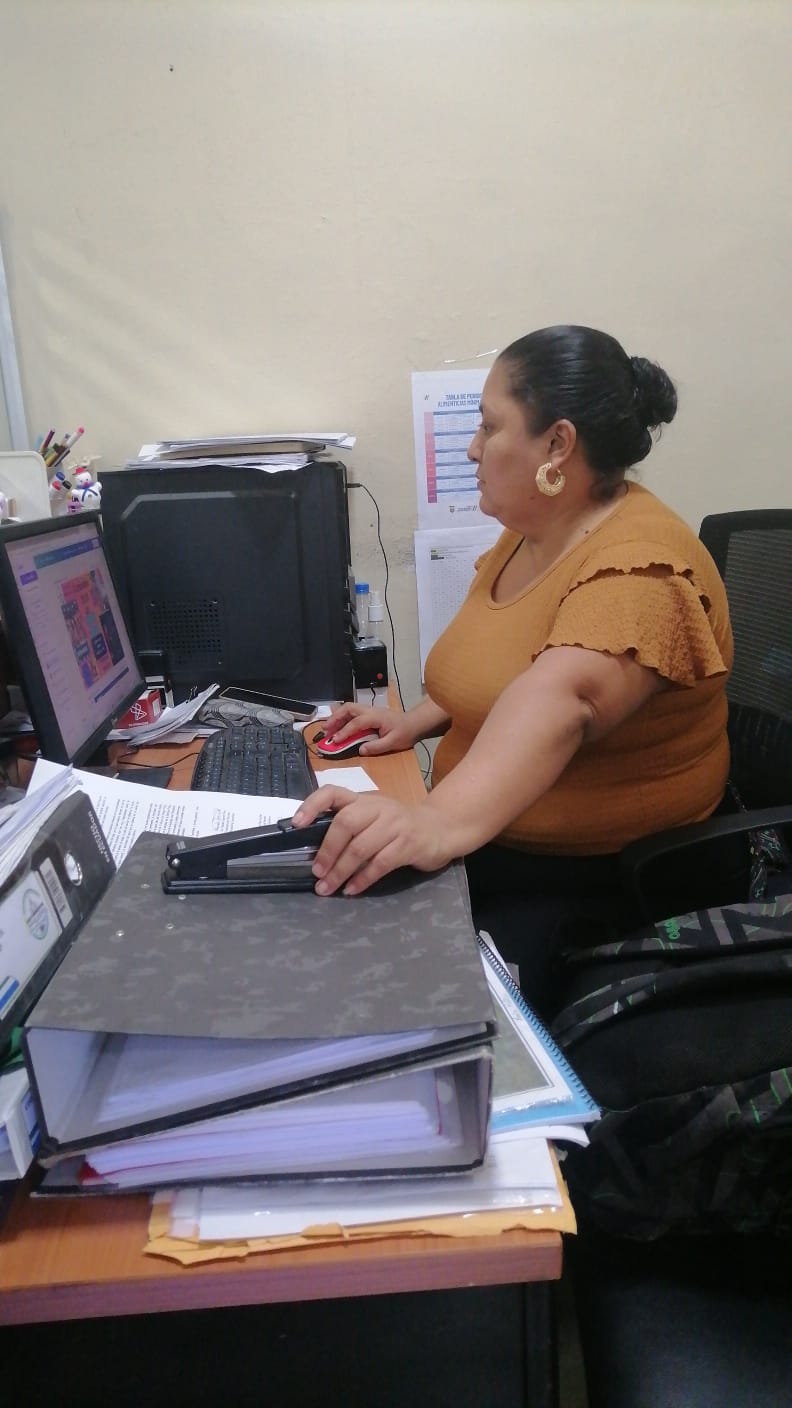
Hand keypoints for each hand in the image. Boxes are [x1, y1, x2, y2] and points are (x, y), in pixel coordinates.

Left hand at [291, 786, 452, 894]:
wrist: (441, 828)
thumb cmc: (399, 826)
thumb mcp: (375, 817)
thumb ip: (351, 825)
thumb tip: (316, 851)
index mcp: (364, 799)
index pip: (333, 792)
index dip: (313, 805)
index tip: (296, 824)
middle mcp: (379, 807)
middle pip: (345, 823)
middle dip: (327, 850)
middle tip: (316, 872)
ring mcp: (396, 825)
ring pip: (361, 847)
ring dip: (341, 871)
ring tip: (327, 888)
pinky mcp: (409, 844)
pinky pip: (380, 864)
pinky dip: (362, 879)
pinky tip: (351, 890)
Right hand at [316, 703, 416, 755]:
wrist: (414, 723)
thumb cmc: (405, 733)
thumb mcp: (393, 743)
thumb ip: (377, 747)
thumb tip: (360, 750)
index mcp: (376, 717)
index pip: (356, 723)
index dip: (345, 731)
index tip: (335, 740)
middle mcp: (370, 710)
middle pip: (348, 708)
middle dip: (335, 718)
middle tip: (325, 730)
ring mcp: (369, 710)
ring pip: (349, 708)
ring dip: (337, 717)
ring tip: (327, 728)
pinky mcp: (369, 713)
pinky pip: (352, 712)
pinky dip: (342, 717)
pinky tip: (336, 724)